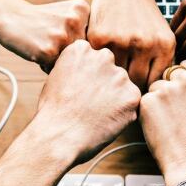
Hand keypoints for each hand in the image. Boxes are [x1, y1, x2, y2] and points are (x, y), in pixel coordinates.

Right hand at [0, 0, 89, 70]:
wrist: (9, 15)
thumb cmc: (38, 18)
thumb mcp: (66, 13)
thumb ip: (84, 29)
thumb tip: (100, 59)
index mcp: (82, 9)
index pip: (92, 39)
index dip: (76, 42)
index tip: (62, 33)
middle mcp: (75, 21)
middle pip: (82, 52)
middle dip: (68, 52)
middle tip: (50, 40)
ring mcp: (62, 36)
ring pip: (70, 61)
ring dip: (57, 60)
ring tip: (44, 44)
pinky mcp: (49, 51)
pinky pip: (54, 68)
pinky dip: (45, 64)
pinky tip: (37, 50)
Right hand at [33, 39, 141, 163]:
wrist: (59, 136)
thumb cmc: (53, 111)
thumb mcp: (57, 77)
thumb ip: (77, 67)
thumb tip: (89, 71)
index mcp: (82, 49)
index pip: (94, 58)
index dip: (88, 77)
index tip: (79, 90)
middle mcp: (103, 56)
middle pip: (110, 70)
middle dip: (104, 85)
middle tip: (90, 104)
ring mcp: (120, 76)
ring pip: (122, 86)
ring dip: (115, 98)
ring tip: (96, 114)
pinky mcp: (132, 95)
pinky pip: (131, 103)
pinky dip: (123, 113)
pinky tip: (105, 121)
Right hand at [88, 0, 175, 89]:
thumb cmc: (143, 14)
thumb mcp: (162, 35)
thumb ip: (161, 62)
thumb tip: (156, 94)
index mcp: (164, 45)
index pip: (155, 83)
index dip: (147, 90)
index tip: (139, 90)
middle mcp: (145, 44)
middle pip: (136, 83)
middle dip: (129, 87)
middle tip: (123, 88)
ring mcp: (121, 41)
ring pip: (116, 76)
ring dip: (112, 78)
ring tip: (110, 78)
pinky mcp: (100, 38)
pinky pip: (99, 63)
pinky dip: (99, 65)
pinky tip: (99, 63)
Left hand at [139, 60, 185, 185]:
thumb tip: (180, 72)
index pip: (185, 64)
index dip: (180, 80)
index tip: (183, 94)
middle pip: (168, 74)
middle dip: (168, 88)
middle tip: (176, 112)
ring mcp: (167, 88)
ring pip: (154, 87)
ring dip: (157, 100)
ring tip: (170, 121)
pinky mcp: (149, 100)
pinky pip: (144, 100)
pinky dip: (148, 112)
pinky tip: (160, 125)